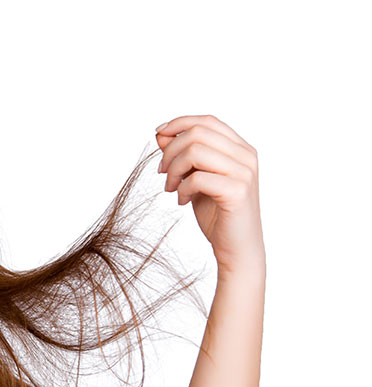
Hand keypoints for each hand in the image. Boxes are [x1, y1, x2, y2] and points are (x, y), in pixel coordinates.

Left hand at [156, 115, 264, 275]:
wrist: (236, 248)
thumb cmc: (216, 213)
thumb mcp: (195, 178)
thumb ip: (183, 156)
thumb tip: (160, 133)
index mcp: (240, 148)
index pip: (207, 121)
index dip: (179, 123)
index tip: (158, 135)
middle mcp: (246, 156)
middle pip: (197, 133)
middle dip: (171, 151)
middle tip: (162, 172)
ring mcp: (244, 173)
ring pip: (195, 151)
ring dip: (173, 169)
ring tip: (170, 188)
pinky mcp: (237, 192)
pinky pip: (198, 178)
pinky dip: (182, 188)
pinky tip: (182, 201)